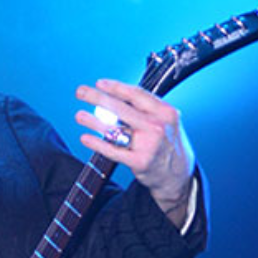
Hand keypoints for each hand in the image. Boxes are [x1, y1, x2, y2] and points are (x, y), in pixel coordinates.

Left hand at [75, 79, 195, 227]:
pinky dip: (97, 144)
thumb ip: (145, 110)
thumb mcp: (165, 121)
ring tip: (79, 116)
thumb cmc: (166, 144)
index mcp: (164, 111)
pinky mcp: (139, 162)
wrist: (178, 174)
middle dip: (98, 98)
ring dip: (93, 121)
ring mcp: (148, 144)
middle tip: (80, 92)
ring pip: (115, 129)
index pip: (136, 94)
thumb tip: (117, 98)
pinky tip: (85, 138)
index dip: (116, 87)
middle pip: (122, 108)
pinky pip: (113, 151)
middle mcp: (157, 126)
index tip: (99, 83)